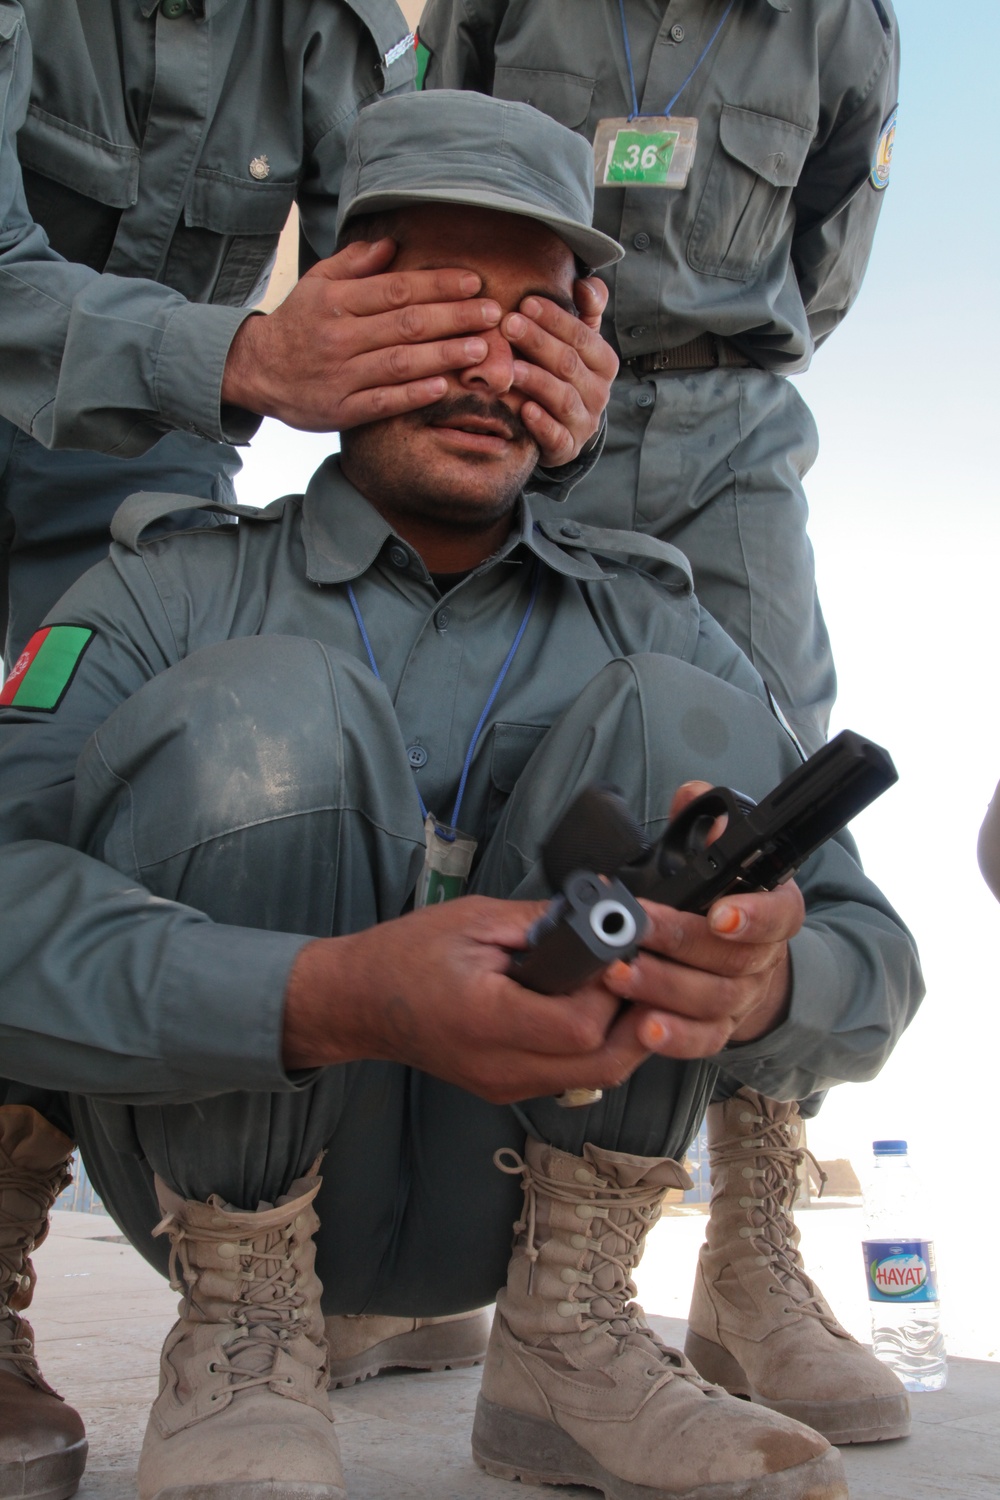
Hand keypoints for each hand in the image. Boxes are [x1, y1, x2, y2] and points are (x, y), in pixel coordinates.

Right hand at [222, 238, 502, 429]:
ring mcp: (341, 375)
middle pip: (406, 324)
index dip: (438, 285)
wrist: (257, 370)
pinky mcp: (341, 409)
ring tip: (481, 349)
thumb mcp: (317, 283)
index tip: (474, 282)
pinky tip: (443, 386)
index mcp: (337, 301)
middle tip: (493, 313)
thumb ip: (355, 263)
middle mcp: (340, 337)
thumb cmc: (298, 322)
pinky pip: (382, 402)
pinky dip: (413, 395)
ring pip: (399, 363)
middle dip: (454, 318)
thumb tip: (392, 242)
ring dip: (444, 355)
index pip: (397, 289)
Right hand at [282, 895, 648, 1103]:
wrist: (359, 1002)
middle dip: (635, 1020)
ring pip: (596, 1077)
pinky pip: (572, 1076)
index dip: (612, 991)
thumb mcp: (475, 920)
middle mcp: (500, 1066)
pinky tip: (595, 1008)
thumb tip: (601, 911)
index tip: (617, 954)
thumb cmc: (407, 955)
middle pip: (603, 1065)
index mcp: (487, 1020)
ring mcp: (506, 1085)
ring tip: (624, 989)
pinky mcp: (508, 1088)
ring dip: (623, 1036)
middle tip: (641, 976)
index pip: (579, 1027)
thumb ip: (542, 921)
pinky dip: (597, 1047)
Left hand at [504, 276, 617, 467]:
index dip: (555, 319)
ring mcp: (583, 422)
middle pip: (569, 364)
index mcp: (603, 363)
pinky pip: (556, 436)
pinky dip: (541, 424)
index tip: (525, 302)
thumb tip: (586, 282)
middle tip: (508, 324)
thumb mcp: (578, 343)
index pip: (582, 336)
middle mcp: (599, 393)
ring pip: (562, 399)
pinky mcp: (567, 447)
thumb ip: (585, 312)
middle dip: (538, 342)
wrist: (565, 429)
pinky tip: (523, 409)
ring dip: (537, 381)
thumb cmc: (565, 375)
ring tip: (510, 368)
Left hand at [602, 780, 803, 1056]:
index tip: (720, 914)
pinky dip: (674, 1038)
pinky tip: (641, 1029)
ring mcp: (742, 998)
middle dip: (679, 943)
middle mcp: (763, 957)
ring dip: (663, 987)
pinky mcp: (719, 1030)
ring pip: (712, 999)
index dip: (754, 915)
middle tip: (634, 931)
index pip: (779, 913)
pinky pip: (703, 1040)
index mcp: (773, 909)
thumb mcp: (716, 858)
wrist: (736, 961)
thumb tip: (694, 795)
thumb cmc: (717, 901)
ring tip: (620, 974)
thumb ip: (705, 827)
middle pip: (731, 958)